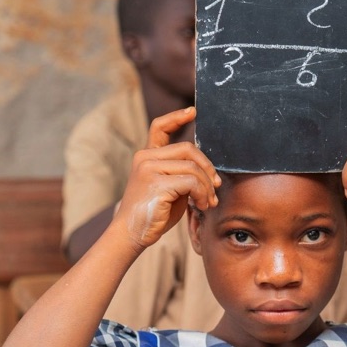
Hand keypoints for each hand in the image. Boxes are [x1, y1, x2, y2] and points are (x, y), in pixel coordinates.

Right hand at [112, 108, 220, 251]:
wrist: (131, 235)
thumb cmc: (153, 214)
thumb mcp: (169, 188)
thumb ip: (182, 174)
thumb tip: (210, 172)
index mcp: (147, 157)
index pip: (160, 127)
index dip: (177, 117)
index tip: (193, 111)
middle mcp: (145, 158)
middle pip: (188, 149)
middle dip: (208, 168)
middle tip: (216, 187)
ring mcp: (149, 169)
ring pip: (193, 167)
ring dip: (207, 186)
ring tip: (208, 201)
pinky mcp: (156, 183)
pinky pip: (192, 182)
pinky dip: (202, 194)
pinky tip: (201, 205)